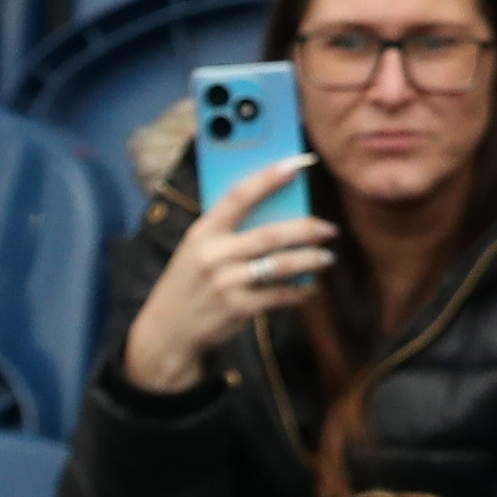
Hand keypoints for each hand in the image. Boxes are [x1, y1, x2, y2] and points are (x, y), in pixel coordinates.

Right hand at [117, 154, 334, 396]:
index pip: (239, 196)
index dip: (269, 178)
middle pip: (270, 235)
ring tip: (327, 258)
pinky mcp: (235, 309)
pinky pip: (277, 296)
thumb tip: (277, 214)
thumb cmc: (189, 283)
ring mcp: (225, 284)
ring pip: (279, 265)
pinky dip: (298, 293)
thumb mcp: (195, 251)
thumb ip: (227, 231)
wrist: (166, 332)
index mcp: (203, 232)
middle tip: (329, 228)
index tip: (298, 164)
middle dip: (306, 230)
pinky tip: (309, 289)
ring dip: (309, 260)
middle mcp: (213, 255)